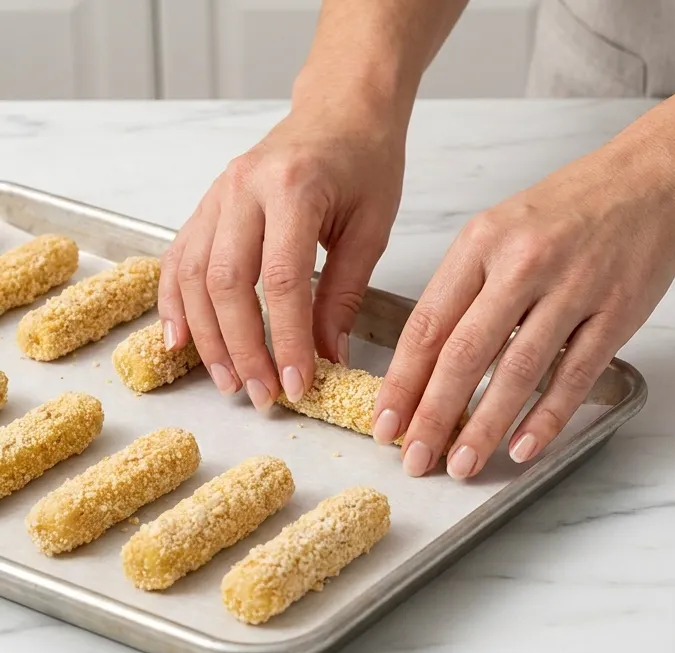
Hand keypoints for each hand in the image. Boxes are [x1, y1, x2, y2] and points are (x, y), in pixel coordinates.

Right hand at [160, 99, 405, 409]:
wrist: (340, 110)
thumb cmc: (365, 162)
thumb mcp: (372, 228)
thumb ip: (344, 293)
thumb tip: (327, 357)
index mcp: (294, 189)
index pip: (282, 280)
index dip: (285, 338)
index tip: (297, 384)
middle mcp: (244, 188)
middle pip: (227, 282)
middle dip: (242, 347)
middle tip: (260, 394)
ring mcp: (217, 193)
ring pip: (195, 274)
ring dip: (207, 335)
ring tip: (228, 381)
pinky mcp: (205, 203)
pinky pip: (179, 258)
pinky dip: (175, 303)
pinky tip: (180, 342)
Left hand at [372, 95, 674, 478]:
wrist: (648, 179)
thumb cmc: (573, 207)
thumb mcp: (502, 227)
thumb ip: (468, 287)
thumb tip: (432, 361)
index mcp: (483, 242)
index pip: (428, 324)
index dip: (402, 382)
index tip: (386, 422)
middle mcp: (523, 263)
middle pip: (464, 353)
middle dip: (433, 415)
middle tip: (415, 458)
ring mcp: (572, 289)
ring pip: (517, 372)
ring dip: (485, 426)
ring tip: (463, 464)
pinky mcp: (615, 313)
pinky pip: (573, 376)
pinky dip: (547, 417)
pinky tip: (524, 446)